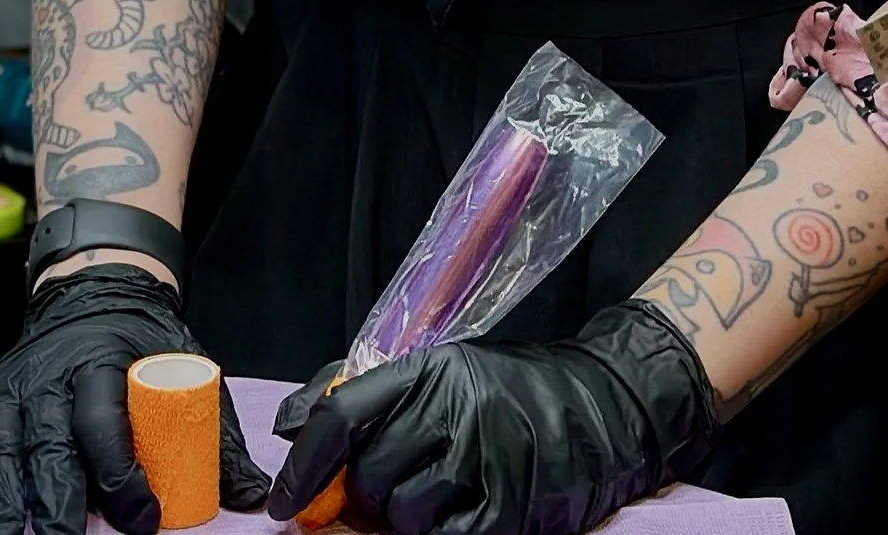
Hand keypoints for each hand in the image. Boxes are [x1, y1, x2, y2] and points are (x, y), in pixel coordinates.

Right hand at [0, 265, 271, 534]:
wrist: (93, 285)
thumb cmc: (141, 339)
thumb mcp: (186, 365)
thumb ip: (214, 433)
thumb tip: (256, 495)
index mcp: (101, 363)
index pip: (103, 422)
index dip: (121, 475)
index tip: (142, 520)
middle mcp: (49, 376)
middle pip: (48, 445)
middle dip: (57, 502)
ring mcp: (12, 388)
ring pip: (1, 448)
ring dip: (1, 501)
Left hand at [266, 302, 717, 534]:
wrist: (602, 406)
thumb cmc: (512, 393)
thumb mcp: (442, 373)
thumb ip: (369, 396)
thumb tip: (292, 426)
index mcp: (427, 370)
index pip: (341, 416)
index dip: (305, 466)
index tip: (285, 505)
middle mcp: (450, 408)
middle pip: (368, 477)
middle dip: (369, 496)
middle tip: (398, 485)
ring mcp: (481, 458)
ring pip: (401, 514)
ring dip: (408, 519)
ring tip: (441, 494)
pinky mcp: (508, 506)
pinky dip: (442, 534)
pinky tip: (460, 516)